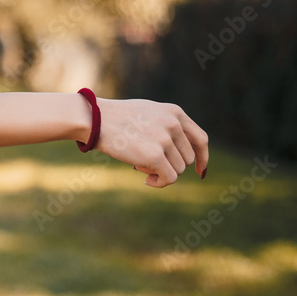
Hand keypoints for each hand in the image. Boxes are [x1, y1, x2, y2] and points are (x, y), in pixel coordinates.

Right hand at [92, 97, 208, 187]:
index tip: (199, 171)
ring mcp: (164, 139)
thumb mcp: (147, 112)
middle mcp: (173, 124)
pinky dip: (159, 183)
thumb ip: (166, 125)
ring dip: (161, 172)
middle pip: (188, 158)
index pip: (200, 139)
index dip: (203, 157)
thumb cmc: (115, 118)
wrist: (94, 119)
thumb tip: (179, 150)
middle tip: (148, 163)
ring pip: (179, 169)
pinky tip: (146, 181)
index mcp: (174, 112)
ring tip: (139, 163)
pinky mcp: (155, 156)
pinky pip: (169, 178)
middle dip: (171, 165)